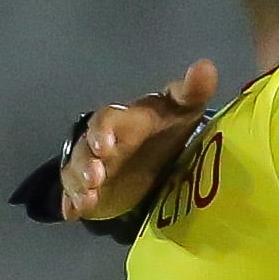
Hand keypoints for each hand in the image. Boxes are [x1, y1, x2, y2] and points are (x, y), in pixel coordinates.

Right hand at [62, 61, 218, 227]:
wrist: (154, 153)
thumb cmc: (165, 127)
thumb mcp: (182, 109)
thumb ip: (192, 90)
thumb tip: (205, 66)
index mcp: (121, 121)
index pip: (106, 120)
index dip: (103, 131)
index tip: (106, 146)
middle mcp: (101, 142)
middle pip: (84, 148)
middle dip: (85, 162)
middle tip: (95, 178)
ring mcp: (93, 167)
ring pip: (75, 172)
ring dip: (78, 185)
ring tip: (88, 198)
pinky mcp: (91, 190)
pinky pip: (75, 194)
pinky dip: (72, 203)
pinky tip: (74, 213)